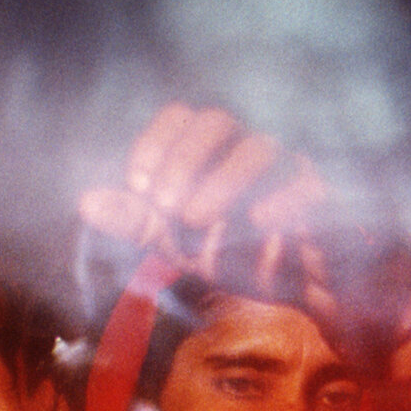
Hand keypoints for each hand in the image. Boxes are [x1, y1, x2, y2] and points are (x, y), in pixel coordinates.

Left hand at [78, 102, 330, 294]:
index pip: (180, 117)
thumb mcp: (181, 243)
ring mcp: (290, 164)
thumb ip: (139, 222)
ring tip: (196, 222)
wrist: (303, 292)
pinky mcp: (325, 192)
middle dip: (184, 161)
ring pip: (260, 147)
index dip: (155, 145)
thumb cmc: (242, 255)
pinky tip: (259, 222)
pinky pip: (308, 182)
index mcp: (214, 149)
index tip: (138, 188)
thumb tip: (85, 201)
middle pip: (216, 121)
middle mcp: (249, 145)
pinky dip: (282, 199)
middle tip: (165, 208)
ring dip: (223, 181)